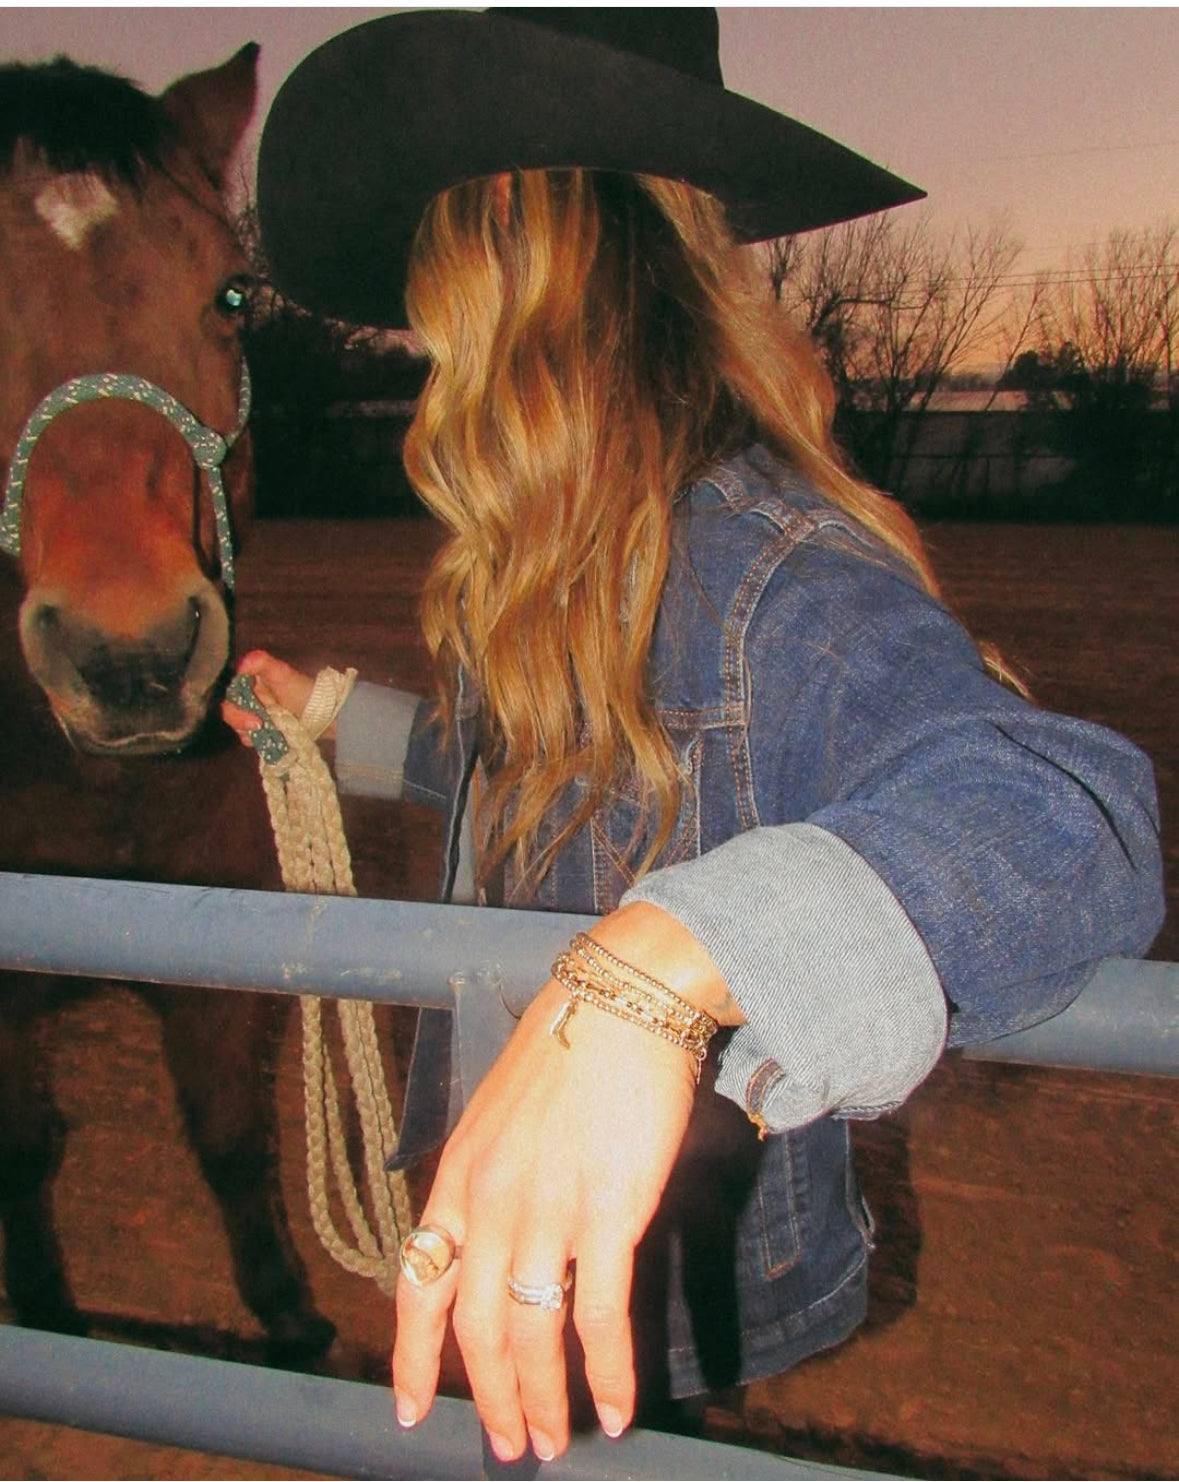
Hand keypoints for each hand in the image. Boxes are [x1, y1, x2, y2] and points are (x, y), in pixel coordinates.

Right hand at [221, 649, 315, 744]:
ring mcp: (250, 717)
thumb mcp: (282, 672)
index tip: (247, 707)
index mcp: (246, 683)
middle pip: (228, 711)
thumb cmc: (299, 688)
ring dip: (249, 731)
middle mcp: (245, 699)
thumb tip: (241, 665)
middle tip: (258, 724)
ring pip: (237, 726)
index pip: (227, 693)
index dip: (233, 703)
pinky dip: (257, 739)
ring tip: (269, 729)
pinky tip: (271, 736)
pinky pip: (248, 738)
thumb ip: (261, 662)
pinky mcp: (258, 733)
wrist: (319, 712)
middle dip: (239, 719)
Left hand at [391, 905, 739, 1462]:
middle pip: (475, 1327)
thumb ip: (493, 1175)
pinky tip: (616, 1411)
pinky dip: (608, 1375)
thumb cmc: (570, 1045)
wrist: (622, 999)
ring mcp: (546, 1210)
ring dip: (540, 1401)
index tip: (408, 1406)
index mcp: (459, 1173)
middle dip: (488, 1398)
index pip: (419, 1283)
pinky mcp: (607, 1212)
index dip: (411, 1355)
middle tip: (507, 1444)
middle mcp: (490, 1200)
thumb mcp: (502, 1110)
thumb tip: (505, 1233)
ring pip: (531, 1335)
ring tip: (551, 1443)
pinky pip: (599, 1318)